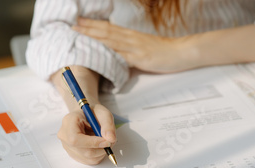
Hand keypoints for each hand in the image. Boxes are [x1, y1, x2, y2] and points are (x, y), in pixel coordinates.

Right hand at [57, 105, 115, 164]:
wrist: (87, 116)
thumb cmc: (94, 113)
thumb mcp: (103, 113)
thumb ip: (108, 125)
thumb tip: (111, 139)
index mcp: (69, 121)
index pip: (76, 139)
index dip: (93, 143)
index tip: (107, 142)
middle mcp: (64, 135)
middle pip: (83, 151)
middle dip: (101, 149)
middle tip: (110, 141)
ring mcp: (67, 146)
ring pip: (87, 158)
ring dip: (101, 153)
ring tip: (104, 141)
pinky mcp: (73, 154)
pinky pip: (88, 161)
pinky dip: (98, 156)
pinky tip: (99, 146)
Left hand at [73, 18, 195, 72]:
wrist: (181, 52)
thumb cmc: (164, 52)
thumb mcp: (143, 50)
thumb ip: (129, 53)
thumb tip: (117, 58)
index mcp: (131, 36)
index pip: (109, 29)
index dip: (93, 25)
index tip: (79, 22)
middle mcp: (131, 39)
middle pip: (106, 31)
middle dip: (89, 27)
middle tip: (73, 23)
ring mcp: (135, 47)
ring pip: (111, 39)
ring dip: (94, 34)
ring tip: (80, 30)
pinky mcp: (140, 57)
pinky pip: (122, 53)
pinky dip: (109, 49)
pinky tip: (99, 47)